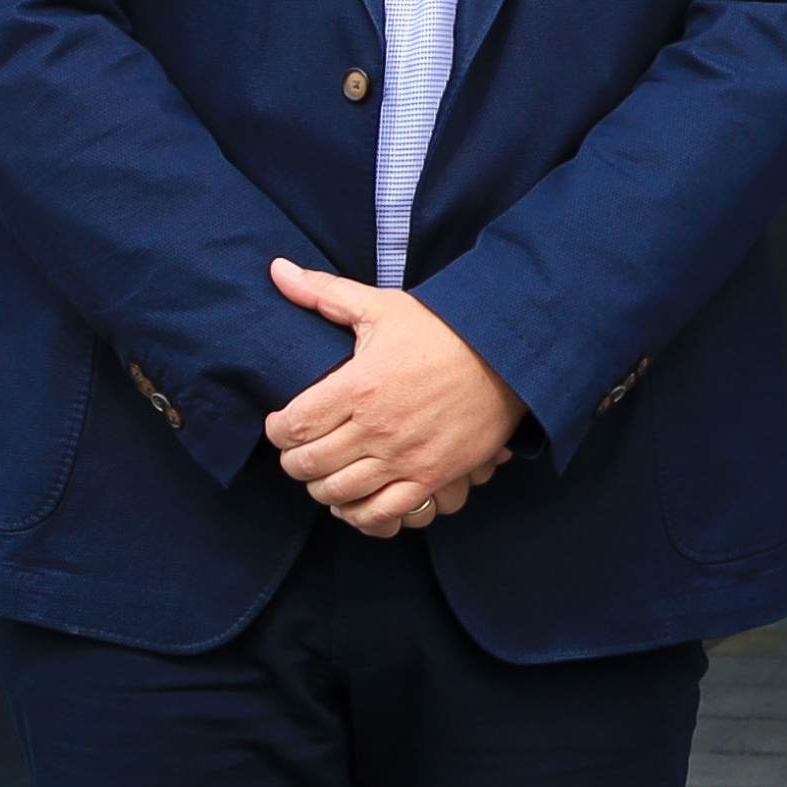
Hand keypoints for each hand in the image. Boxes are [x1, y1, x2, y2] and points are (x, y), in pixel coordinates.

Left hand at [264, 259, 529, 536]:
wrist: (509, 355)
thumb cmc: (443, 329)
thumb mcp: (383, 306)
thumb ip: (325, 293)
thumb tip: (277, 271)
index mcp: (359, 386)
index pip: (291, 427)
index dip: (276, 431)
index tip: (282, 423)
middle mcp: (378, 428)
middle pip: (307, 466)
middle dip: (294, 460)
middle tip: (302, 448)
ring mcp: (406, 458)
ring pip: (338, 494)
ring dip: (323, 487)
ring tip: (327, 473)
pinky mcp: (433, 476)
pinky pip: (382, 514)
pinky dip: (360, 515)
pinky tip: (355, 502)